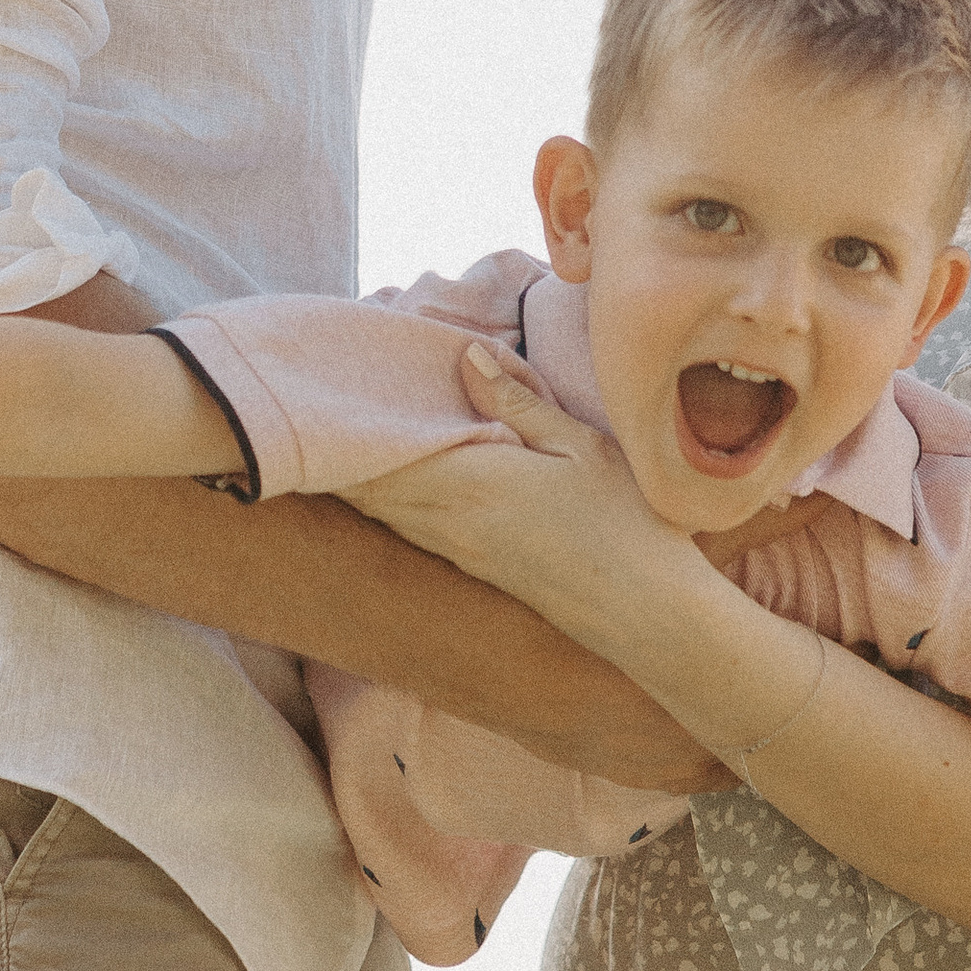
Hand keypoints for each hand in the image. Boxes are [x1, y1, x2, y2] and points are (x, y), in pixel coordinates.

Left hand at [340, 343, 704, 619]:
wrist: (646, 615)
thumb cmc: (625, 523)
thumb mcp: (580, 447)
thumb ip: (517, 403)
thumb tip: (465, 355)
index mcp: (469, 484)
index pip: (378, 452)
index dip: (347, 418)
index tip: (329, 381)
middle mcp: (447, 522)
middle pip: (365, 484)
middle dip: (340, 443)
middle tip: (324, 397)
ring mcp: (456, 550)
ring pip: (381, 508)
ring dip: (359, 472)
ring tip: (345, 427)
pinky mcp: (471, 567)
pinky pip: (407, 525)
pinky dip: (388, 496)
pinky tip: (393, 475)